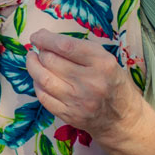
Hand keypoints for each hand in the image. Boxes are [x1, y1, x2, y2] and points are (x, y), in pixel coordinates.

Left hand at [25, 29, 143, 141]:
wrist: (122, 119)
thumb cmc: (112, 82)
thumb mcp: (105, 59)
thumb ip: (78, 48)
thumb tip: (44, 38)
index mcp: (102, 64)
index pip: (66, 46)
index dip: (45, 39)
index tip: (36, 36)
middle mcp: (90, 83)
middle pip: (51, 61)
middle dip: (40, 52)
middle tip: (39, 49)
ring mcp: (78, 101)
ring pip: (43, 78)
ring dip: (33, 66)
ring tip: (32, 59)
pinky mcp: (69, 115)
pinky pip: (43, 96)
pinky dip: (37, 84)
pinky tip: (39, 78)